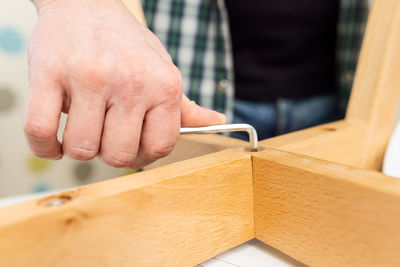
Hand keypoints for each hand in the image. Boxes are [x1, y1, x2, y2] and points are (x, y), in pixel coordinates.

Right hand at [24, 0, 225, 167]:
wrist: (85, 3)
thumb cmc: (125, 43)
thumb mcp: (162, 70)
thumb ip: (183, 105)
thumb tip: (215, 120)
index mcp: (164, 85)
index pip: (160, 147)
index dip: (142, 157)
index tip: (129, 149)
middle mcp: (131, 82)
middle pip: (119, 155)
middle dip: (108, 154)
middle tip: (102, 137)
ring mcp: (90, 77)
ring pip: (82, 148)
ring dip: (77, 149)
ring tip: (79, 131)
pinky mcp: (50, 73)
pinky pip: (41, 132)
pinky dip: (43, 147)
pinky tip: (53, 141)